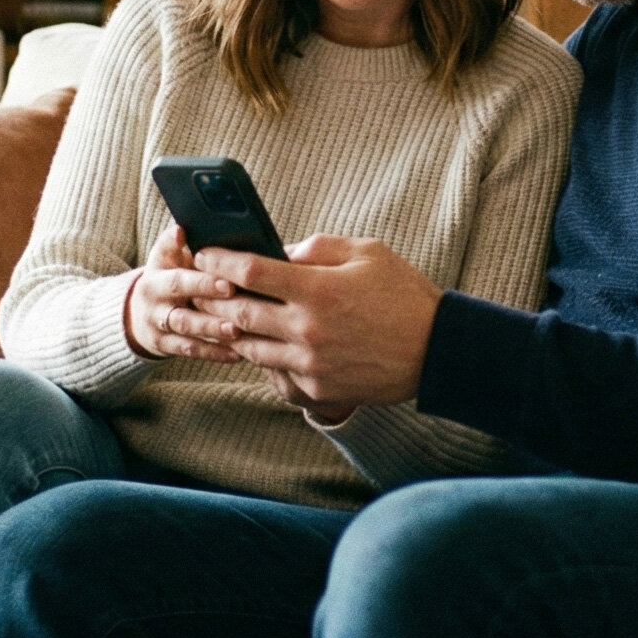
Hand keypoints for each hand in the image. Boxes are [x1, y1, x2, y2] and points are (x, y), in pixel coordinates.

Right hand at [125, 225, 243, 361]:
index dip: (185, 249)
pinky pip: (191, 350)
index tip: (208, 256)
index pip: (169, 256)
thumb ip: (180, 243)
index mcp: (157, 269)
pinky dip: (215, 353)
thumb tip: (190, 226)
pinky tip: (238, 353)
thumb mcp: (167, 258)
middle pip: (177, 290)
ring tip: (236, 329)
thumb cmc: (168, 278)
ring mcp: (157, 322)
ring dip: (211, 327)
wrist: (138, 315)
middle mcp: (153, 295)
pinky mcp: (165, 346)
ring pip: (185, 325)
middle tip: (231, 289)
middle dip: (204, 288)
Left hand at [191, 234, 441, 408]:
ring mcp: (310, 364)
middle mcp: (308, 330)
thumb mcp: (367, 253)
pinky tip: (260, 343)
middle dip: (213, 296)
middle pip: (239, 312)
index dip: (219, 260)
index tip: (204, 253)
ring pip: (249, 347)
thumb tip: (278, 253)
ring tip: (223, 314)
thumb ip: (318, 248)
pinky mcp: (317, 389)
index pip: (250, 272)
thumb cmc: (404, 295)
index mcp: (319, 290)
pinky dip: (263, 356)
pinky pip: (275, 372)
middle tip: (200, 285)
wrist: (437, 351)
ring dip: (232, 330)